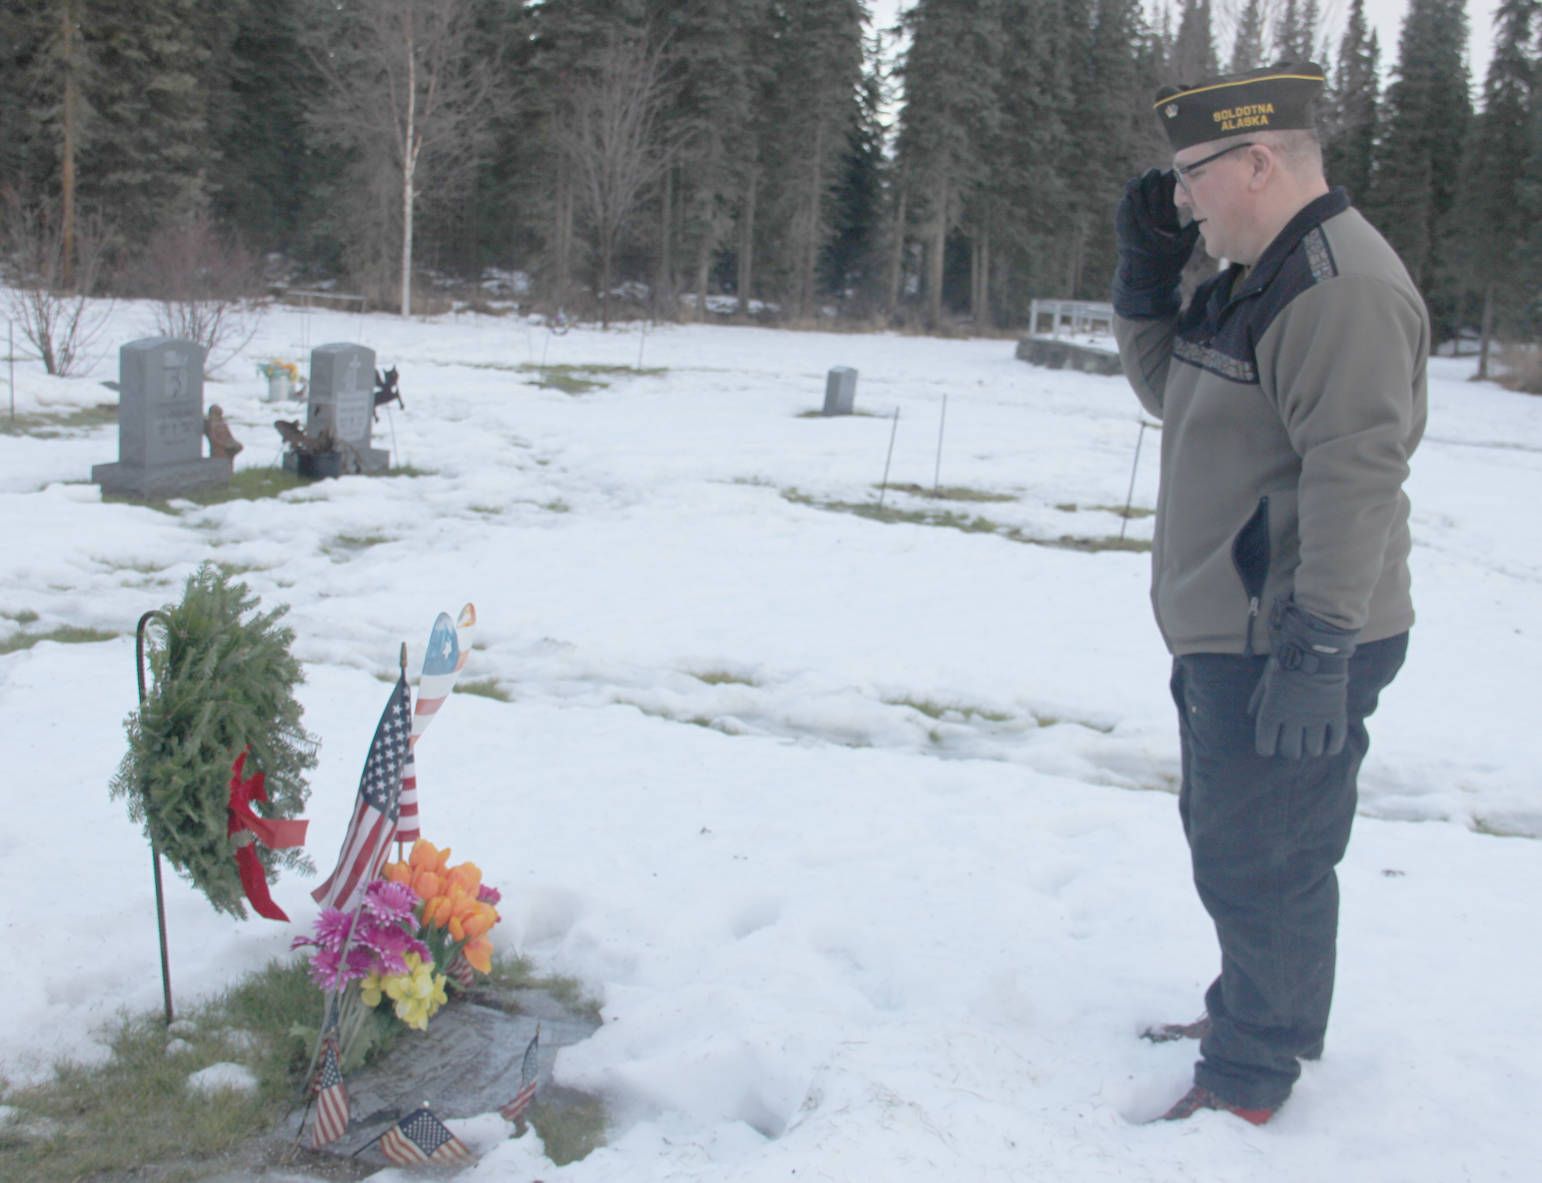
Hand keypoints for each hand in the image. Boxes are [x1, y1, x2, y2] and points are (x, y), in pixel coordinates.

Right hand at [1112, 169, 1198, 318]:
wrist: (1149, 279)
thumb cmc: (1169, 262)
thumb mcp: (1185, 241)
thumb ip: (1194, 227)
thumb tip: (1209, 215)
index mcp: (1165, 215)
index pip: (1167, 191)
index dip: (1171, 181)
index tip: (1176, 173)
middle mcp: (1150, 215)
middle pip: (1151, 190)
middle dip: (1153, 180)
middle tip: (1156, 172)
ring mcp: (1136, 221)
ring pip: (1136, 198)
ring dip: (1138, 188)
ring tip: (1140, 180)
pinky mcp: (1124, 229)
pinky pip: (1123, 213)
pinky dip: (1126, 204)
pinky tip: (1129, 195)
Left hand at [1249, 598, 1359, 758]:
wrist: (1314, 647)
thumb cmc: (1285, 662)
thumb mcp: (1266, 679)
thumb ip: (1259, 699)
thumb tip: (1251, 714)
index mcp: (1271, 712)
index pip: (1265, 746)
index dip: (1267, 748)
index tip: (1269, 746)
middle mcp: (1292, 719)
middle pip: (1290, 751)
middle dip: (1290, 750)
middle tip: (1292, 744)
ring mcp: (1315, 717)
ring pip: (1313, 749)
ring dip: (1311, 748)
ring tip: (1311, 743)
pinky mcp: (1335, 713)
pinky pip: (1335, 741)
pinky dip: (1332, 747)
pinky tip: (1329, 746)